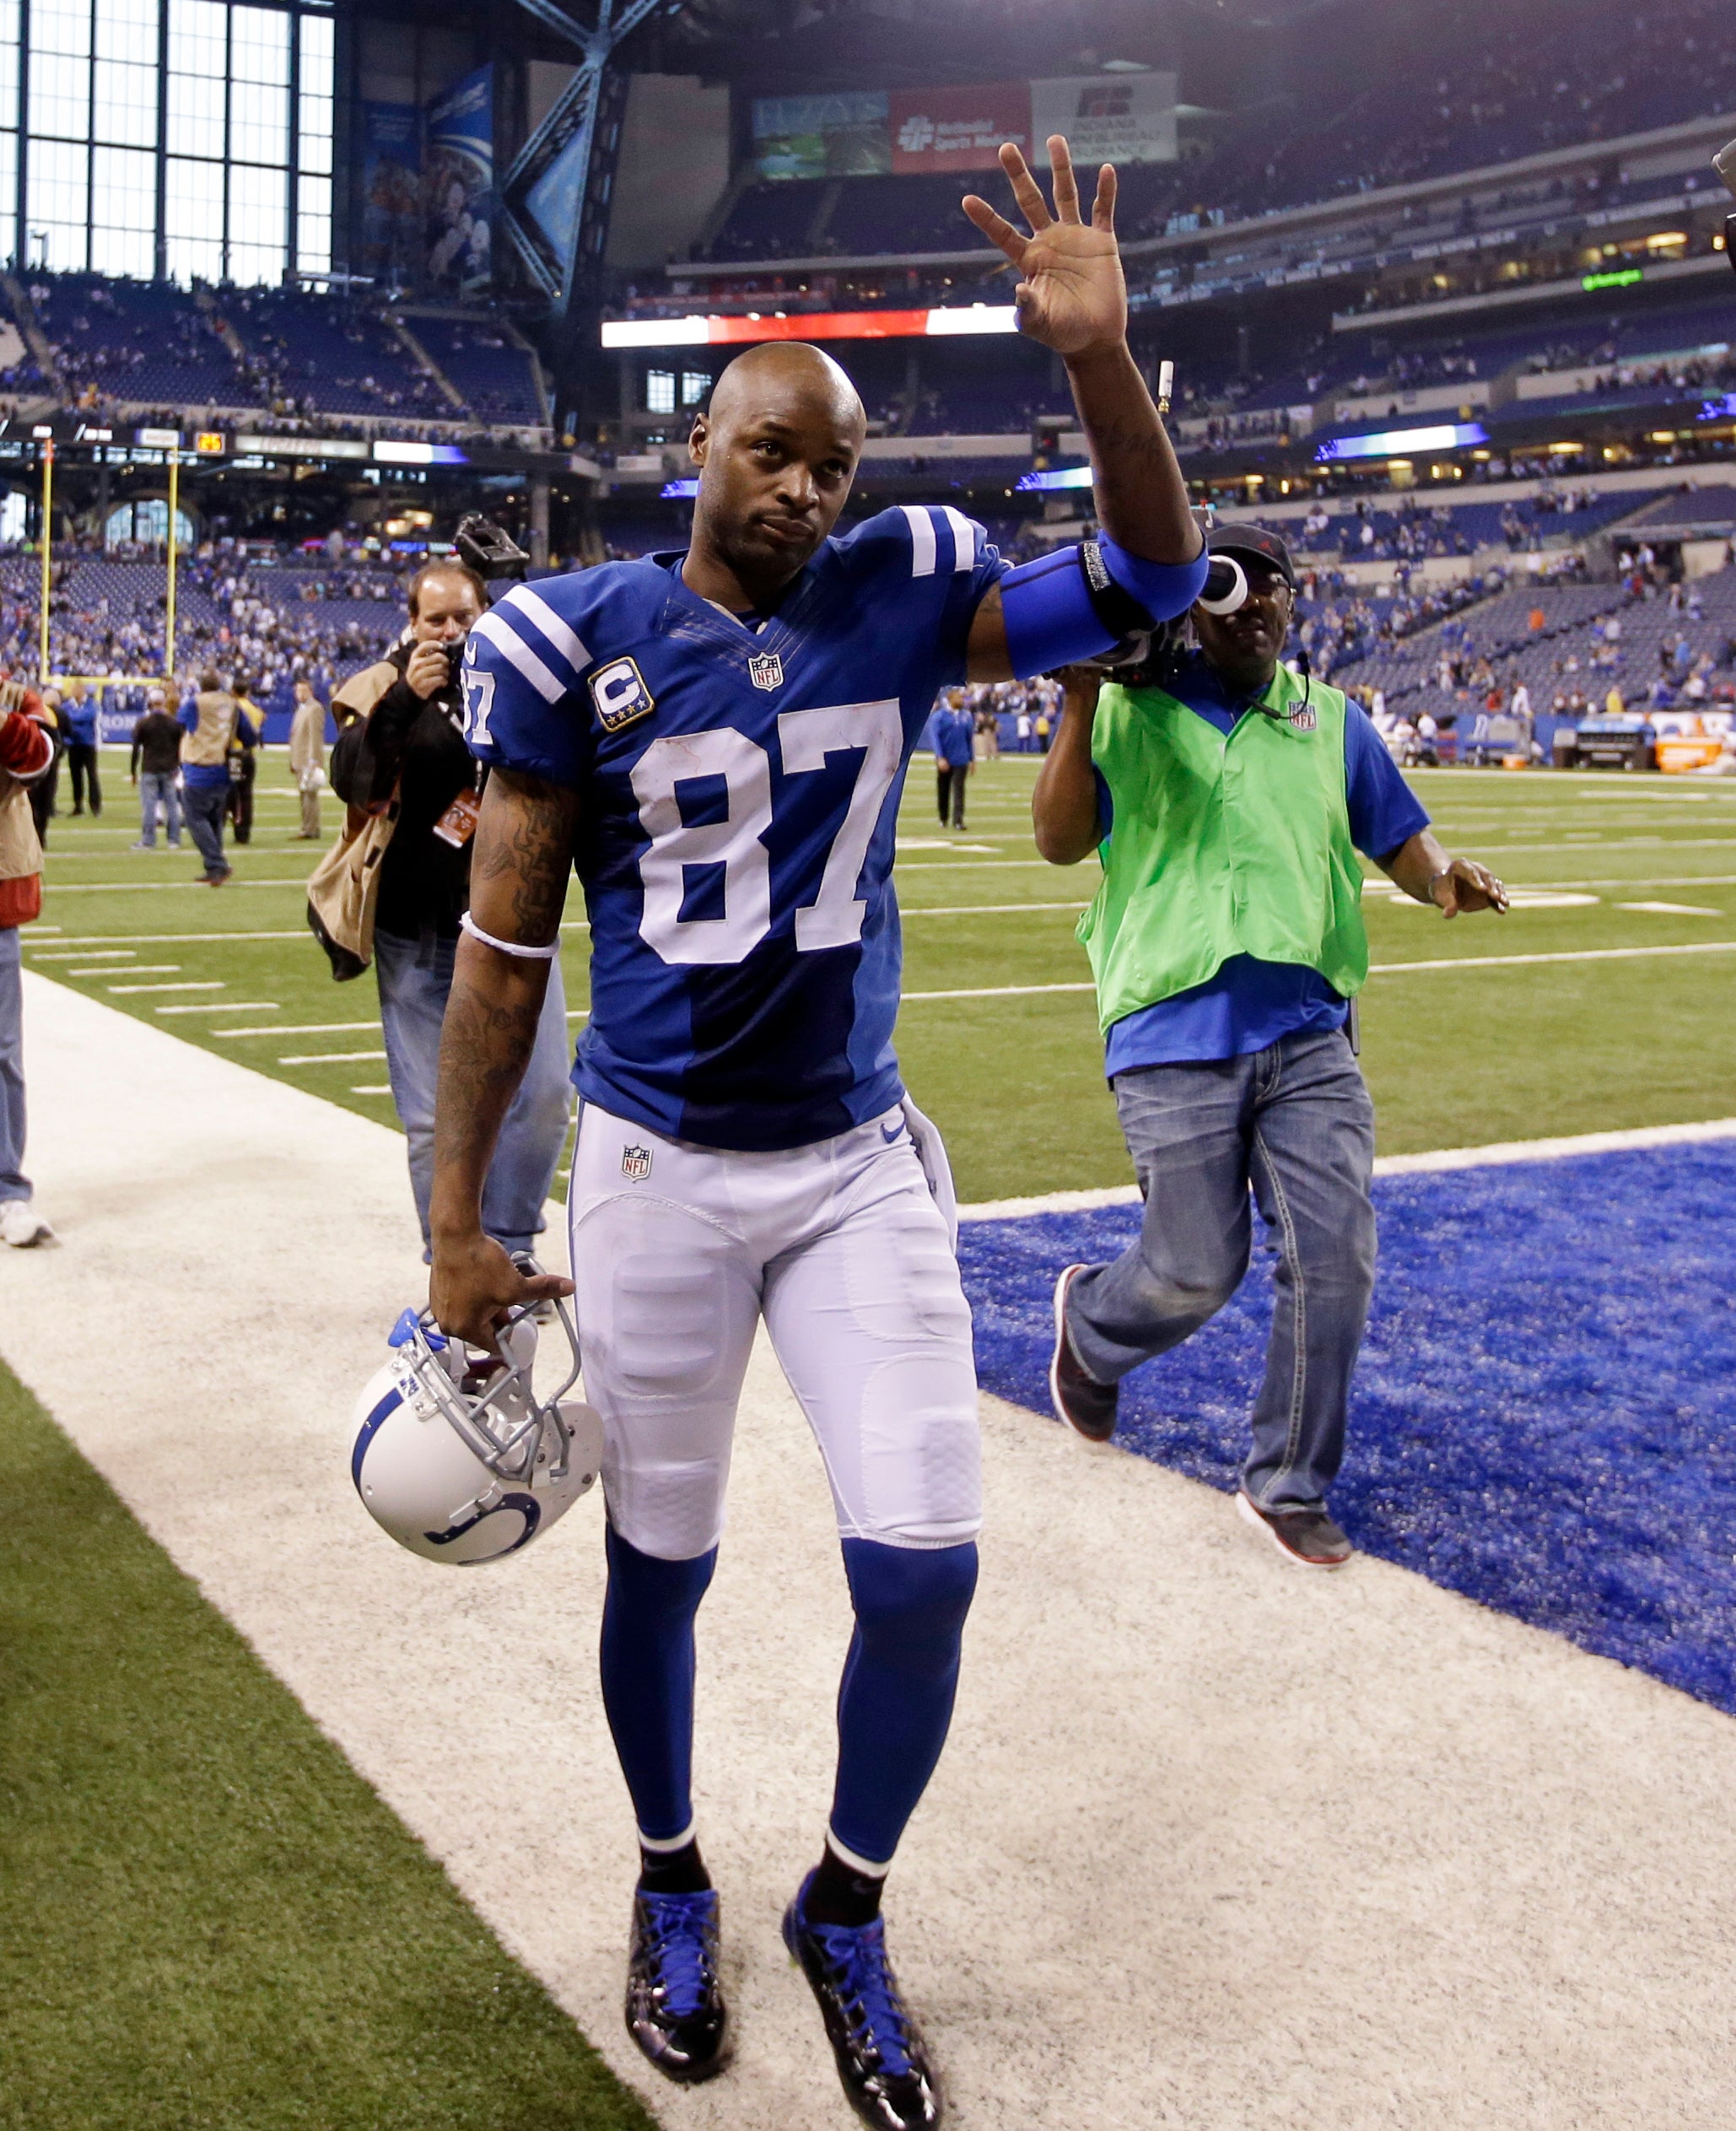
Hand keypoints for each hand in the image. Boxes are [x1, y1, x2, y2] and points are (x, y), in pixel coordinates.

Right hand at [406, 640, 452, 700]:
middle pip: (437, 657)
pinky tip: (443, 682)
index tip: (442, 646)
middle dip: (446, 661)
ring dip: (446, 672)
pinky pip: (439, 679)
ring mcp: (418, 674)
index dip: (434, 644)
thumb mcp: (421, 661)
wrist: (412, 690)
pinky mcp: (423, 684)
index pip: (425, 645)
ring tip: (446, 675)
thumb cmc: (420, 673)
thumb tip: (444, 640)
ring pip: (440, 668)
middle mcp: (416, 663)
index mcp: (415, 655)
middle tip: (447, 665)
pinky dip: (444, 681)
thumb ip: (431, 652)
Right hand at [429, 1228, 572, 1348]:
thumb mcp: (515, 1283)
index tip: (518, 1327)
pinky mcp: (439, 1293)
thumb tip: (567, 1287)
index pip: (494, 1345)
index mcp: (463, 1329)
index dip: (511, 1335)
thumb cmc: (477, 1262)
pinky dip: (477, 1295)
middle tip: (509, 1296)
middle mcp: (448, 1323)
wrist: (456, 1235)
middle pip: (484, 1329)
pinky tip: (483, 1279)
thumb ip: (542, 1291)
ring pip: (475, 1314)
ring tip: (495, 1284)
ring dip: (490, 1304)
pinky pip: (464, 1302)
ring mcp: (441, 1308)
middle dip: (500, 1315)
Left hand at [963, 136, 1124, 359]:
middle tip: (1005, 148)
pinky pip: (1103, 211)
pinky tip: (1107, 170)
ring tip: (1054, 139)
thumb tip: (1018, 289)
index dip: (986, 218)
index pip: (1003, 233)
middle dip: (1018, 175)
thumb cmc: (1063, 333)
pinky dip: (1106, 191)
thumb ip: (1028, 309)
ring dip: (1061, 167)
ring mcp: (1075, 238)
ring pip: (1065, 194)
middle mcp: (1049, 242)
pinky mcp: (1102, 242)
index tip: (966, 200)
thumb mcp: (1041, 324)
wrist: (1096, 339)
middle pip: (1030, 201)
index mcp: (1029, 259)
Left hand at [1430, 857, 1508, 917]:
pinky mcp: (1489, 891)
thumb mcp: (1440, 896)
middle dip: (1492, 887)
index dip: (1477, 880)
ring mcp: (1484, 879)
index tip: (1483, 889)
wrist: (1447, 891)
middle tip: (1495, 896)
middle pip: (1486, 876)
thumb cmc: (1442, 890)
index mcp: (1461, 865)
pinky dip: (1499, 903)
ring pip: (1494, 884)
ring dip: (1500, 893)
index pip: (1470, 871)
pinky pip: (1495, 896)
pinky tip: (1503, 911)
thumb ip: (1446, 903)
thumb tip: (1448, 914)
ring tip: (1505, 903)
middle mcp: (1476, 869)